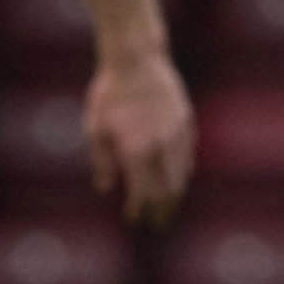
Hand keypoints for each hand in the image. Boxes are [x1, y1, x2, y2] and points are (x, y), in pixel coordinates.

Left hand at [80, 52, 193, 224]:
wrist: (136, 59)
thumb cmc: (109, 94)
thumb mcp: (95, 129)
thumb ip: (102, 162)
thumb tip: (105, 188)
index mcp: (137, 152)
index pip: (142, 194)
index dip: (138, 210)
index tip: (133, 219)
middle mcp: (161, 148)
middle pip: (167, 191)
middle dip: (162, 210)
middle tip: (158, 223)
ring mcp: (177, 135)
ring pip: (182, 174)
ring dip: (175, 194)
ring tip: (169, 205)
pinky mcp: (186, 121)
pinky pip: (188, 154)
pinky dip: (183, 170)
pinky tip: (179, 176)